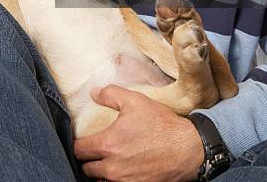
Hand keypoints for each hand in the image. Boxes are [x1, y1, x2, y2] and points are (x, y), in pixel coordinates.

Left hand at [74, 85, 203, 181]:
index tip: (83, 139)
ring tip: (107, 160)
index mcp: (108, 145)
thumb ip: (110, 94)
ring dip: (100, 171)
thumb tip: (93, 93)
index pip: (79, 150)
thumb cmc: (161, 124)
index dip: (79, 143)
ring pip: (99, 180)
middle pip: (87, 168)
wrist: (187, 149)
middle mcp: (112, 168)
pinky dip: (113, 180)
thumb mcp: (135, 100)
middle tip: (95, 149)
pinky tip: (120, 169)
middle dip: (89, 158)